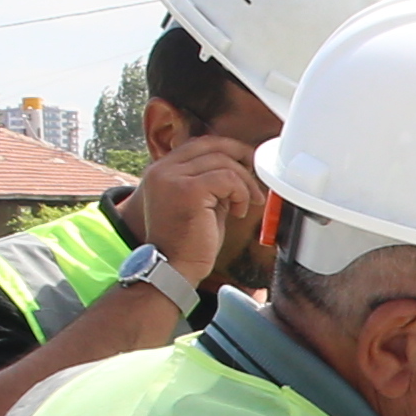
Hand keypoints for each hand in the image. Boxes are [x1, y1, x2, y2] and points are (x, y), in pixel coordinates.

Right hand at [127, 128, 260, 287]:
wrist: (172, 270)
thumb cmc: (186, 244)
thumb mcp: (198, 204)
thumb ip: (210, 183)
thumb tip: (236, 169)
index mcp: (161, 171)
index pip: (198, 144)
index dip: (226, 149)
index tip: (245, 162)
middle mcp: (162, 170)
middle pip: (211, 146)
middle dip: (240, 157)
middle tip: (254, 178)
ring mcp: (172, 178)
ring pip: (223, 162)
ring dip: (243, 183)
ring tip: (245, 204)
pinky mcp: (188, 191)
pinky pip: (227, 179)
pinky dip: (240, 193)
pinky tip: (237, 212)